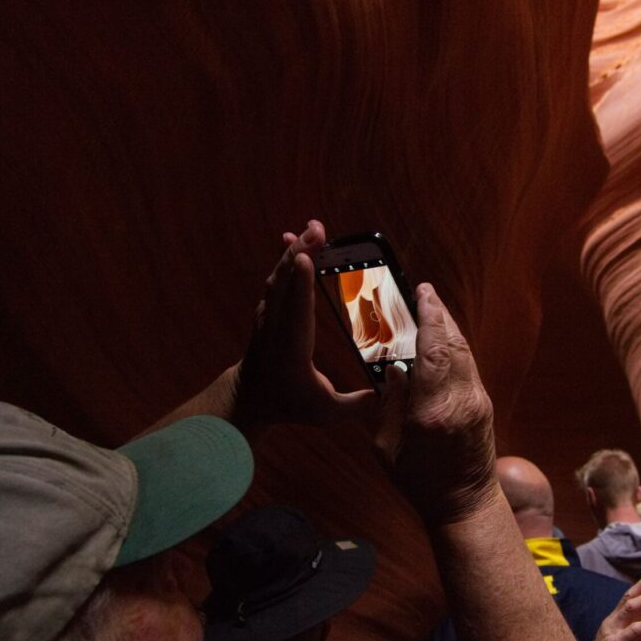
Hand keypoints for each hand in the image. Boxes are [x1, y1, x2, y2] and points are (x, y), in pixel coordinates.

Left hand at [231, 220, 376, 428]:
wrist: (250, 397)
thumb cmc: (291, 404)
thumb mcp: (325, 413)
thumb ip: (357, 405)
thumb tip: (390, 394)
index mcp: (292, 351)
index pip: (297, 314)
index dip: (301, 286)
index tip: (305, 259)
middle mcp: (276, 327)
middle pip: (286, 284)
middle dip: (300, 253)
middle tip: (317, 229)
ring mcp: (269, 315)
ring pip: (280, 275)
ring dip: (296, 248)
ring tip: (315, 228)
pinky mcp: (270, 307)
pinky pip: (278, 276)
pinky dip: (288, 255)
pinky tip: (298, 239)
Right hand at [375, 283, 495, 525]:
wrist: (465, 505)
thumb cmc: (419, 482)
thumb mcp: (386, 448)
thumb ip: (388, 404)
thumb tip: (395, 369)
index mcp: (432, 411)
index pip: (433, 352)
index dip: (428, 317)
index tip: (422, 292)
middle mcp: (460, 400)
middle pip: (454, 343)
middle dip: (440, 314)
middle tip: (424, 292)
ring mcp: (477, 401)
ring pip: (465, 351)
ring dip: (449, 326)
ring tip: (432, 308)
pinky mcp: (483, 405)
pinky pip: (469, 365)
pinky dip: (455, 346)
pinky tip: (442, 339)